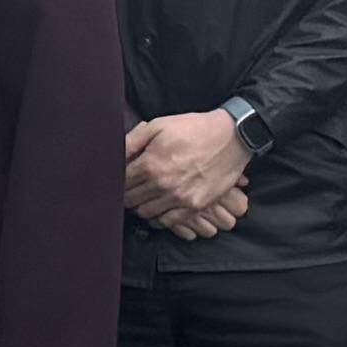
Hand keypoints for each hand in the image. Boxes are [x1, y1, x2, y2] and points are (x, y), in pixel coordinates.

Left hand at [121, 111, 251, 234]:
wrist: (232, 137)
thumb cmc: (194, 128)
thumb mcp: (159, 125)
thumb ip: (133, 141)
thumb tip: (114, 154)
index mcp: (150, 164)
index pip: (121, 181)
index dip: (116, 179)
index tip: (119, 177)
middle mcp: (162, 185)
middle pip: (130, 200)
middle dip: (126, 194)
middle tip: (129, 188)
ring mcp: (179, 198)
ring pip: (145, 213)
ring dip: (140, 206)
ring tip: (143, 197)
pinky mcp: (194, 206)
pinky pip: (167, 221)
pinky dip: (158, 218)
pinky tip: (158, 208)